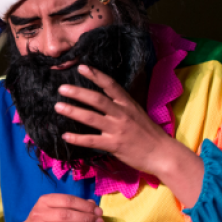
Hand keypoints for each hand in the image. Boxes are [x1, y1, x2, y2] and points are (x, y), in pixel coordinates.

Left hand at [55, 65, 204, 205]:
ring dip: (73, 111)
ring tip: (58, 107)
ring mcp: (117, 129)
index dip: (96, 75)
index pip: (111, 85)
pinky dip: (77, 138)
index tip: (82, 67)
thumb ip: (121, 106)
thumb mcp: (137, 114)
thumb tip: (103, 100)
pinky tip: (65, 136)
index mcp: (128, 104)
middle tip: (62, 88)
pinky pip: (92, 141)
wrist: (163, 154)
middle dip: (78, 92)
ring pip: (91, 118)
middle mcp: (122, 114)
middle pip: (97, 100)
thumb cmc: (149, 134)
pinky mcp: (114, 145)